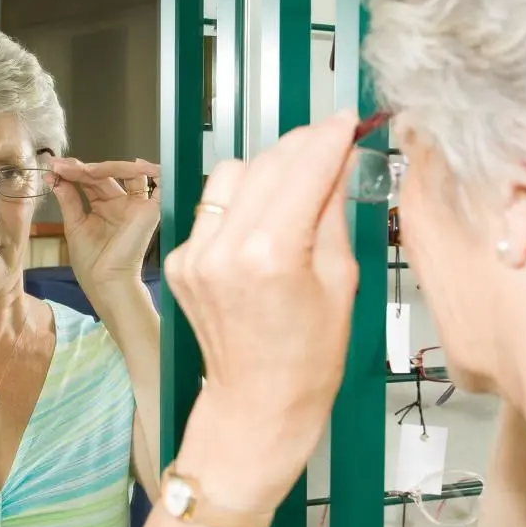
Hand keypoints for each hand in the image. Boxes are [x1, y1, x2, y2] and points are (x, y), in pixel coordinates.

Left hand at [49, 157, 160, 292]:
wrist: (105, 282)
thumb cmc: (91, 262)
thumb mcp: (74, 224)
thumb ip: (68, 198)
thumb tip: (54, 175)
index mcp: (105, 207)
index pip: (91, 180)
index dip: (74, 171)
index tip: (54, 167)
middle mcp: (122, 203)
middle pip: (107, 173)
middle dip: (83, 168)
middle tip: (62, 166)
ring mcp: (137, 206)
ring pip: (130, 172)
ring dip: (108, 166)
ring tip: (84, 169)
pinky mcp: (151, 210)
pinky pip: (157, 182)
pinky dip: (147, 169)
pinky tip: (130, 164)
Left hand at [165, 110, 359, 512]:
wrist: (257, 405)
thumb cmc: (310, 358)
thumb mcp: (341, 282)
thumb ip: (333, 212)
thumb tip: (337, 163)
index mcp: (271, 254)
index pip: (304, 169)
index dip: (330, 138)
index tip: (347, 121)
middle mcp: (224, 247)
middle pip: (266, 163)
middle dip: (302, 146)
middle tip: (330, 145)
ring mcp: (193, 252)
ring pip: (231, 174)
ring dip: (267, 168)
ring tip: (296, 185)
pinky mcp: (178, 260)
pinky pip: (212, 206)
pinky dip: (240, 200)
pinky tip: (262, 220)